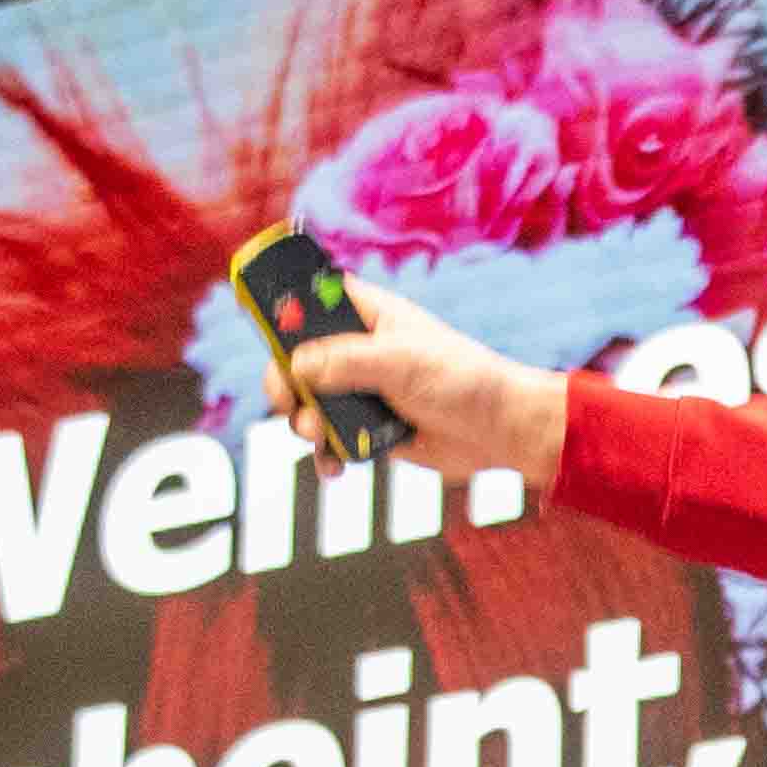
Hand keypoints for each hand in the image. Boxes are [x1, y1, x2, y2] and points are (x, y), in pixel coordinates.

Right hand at [290, 279, 570, 493]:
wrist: (499, 431)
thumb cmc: (461, 380)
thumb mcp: (401, 362)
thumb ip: (345, 362)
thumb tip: (297, 367)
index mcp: (370, 317)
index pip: (314, 300)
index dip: (286, 310)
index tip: (267, 331)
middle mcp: (360, 351)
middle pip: (298, 358)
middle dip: (286, 382)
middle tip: (289, 401)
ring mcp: (363, 390)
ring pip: (310, 402)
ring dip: (305, 422)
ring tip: (319, 435)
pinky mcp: (369, 429)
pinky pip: (331, 439)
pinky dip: (325, 453)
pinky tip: (333, 466)